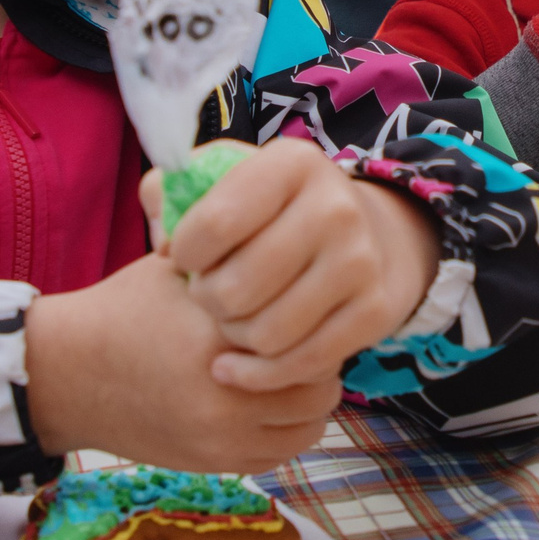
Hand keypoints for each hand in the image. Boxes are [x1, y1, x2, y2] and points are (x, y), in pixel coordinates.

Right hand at [21, 253, 337, 472]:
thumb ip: (232, 257)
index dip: (315, 317)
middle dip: (318, 361)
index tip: (305, 305)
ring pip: (309, 425)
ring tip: (288, 373)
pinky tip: (268, 404)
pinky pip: (279, 454)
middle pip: (320, 384)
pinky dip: (285, 431)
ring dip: (307, 399)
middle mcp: (225, 392)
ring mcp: (220, 436)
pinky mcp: (212, 462)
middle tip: (303, 341)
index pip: (309, 332)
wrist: (69, 374)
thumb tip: (287, 236)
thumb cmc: (125, 311)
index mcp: (220, 335)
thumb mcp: (175, 268)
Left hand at [154, 139, 438, 391]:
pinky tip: (234, 365)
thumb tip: (164, 245)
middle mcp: (335, 208)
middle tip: (211, 293)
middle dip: (207, 299)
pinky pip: (298, 364)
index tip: (186, 257)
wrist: (366, 236)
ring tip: (231, 318)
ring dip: (233, 336)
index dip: (183, 252)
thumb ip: (169, 195)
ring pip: (264, 334)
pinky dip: (257, 374)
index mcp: (292, 164)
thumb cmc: (270, 213)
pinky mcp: (374, 312)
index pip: (213, 224)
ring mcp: (360, 263)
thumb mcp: (221, 183)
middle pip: (235, 289)